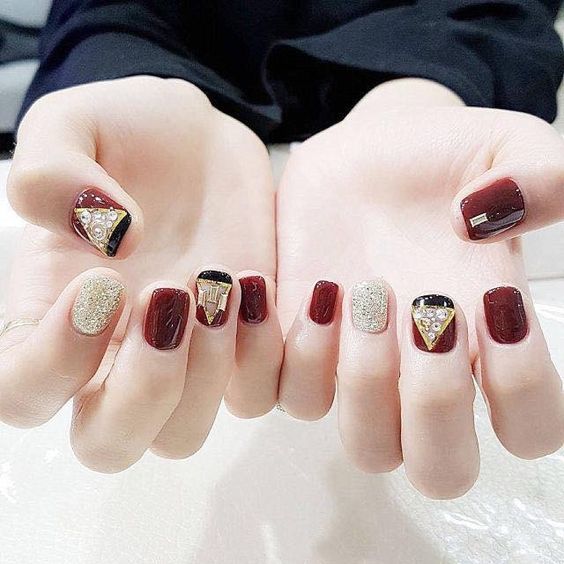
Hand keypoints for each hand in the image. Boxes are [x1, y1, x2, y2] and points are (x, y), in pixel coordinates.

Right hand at [1, 76, 282, 470]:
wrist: (203, 142)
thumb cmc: (126, 133)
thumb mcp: (71, 127)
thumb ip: (52, 175)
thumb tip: (111, 242)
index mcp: (54, 315)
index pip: (22, 393)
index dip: (52, 362)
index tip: (103, 283)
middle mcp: (115, 354)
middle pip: (107, 444)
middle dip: (143, 388)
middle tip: (167, 295)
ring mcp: (185, 358)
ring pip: (182, 435)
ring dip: (205, 373)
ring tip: (222, 282)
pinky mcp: (243, 345)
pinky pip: (255, 395)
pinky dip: (264, 356)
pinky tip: (260, 285)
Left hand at [276, 79, 563, 498]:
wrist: (364, 153)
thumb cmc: (442, 158)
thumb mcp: (510, 146)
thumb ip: (544, 175)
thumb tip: (489, 219)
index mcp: (487, 339)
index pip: (530, 428)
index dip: (523, 386)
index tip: (493, 299)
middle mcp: (421, 373)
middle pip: (440, 470)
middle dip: (434, 405)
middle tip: (422, 312)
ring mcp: (352, 367)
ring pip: (364, 446)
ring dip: (360, 377)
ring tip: (352, 289)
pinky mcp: (289, 347)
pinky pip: (271, 398)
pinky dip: (276, 356)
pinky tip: (291, 286)